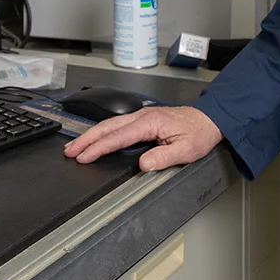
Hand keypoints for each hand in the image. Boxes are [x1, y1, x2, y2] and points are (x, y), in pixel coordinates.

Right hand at [63, 106, 223, 171]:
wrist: (210, 118)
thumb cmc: (199, 133)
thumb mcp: (186, 150)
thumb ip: (163, 158)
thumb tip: (143, 164)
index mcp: (150, 123)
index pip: (118, 137)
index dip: (99, 148)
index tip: (84, 156)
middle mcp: (142, 116)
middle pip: (107, 127)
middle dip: (86, 139)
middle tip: (69, 151)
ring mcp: (141, 115)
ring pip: (109, 124)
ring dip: (91, 135)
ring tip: (75, 146)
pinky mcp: (142, 118)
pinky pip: (116, 123)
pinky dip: (102, 131)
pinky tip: (95, 137)